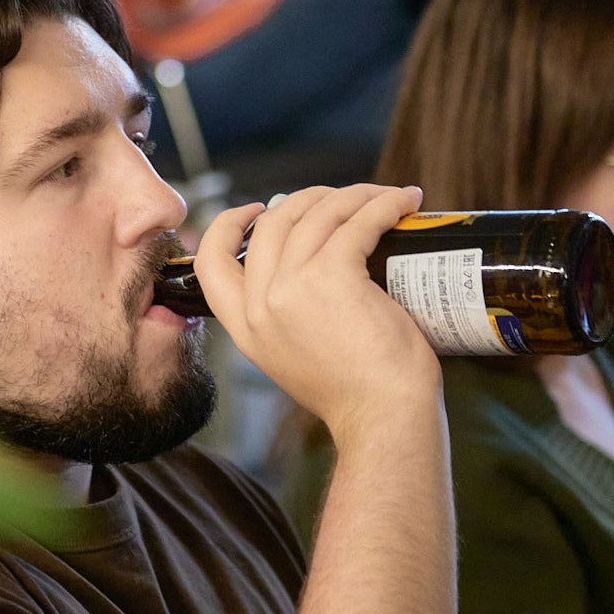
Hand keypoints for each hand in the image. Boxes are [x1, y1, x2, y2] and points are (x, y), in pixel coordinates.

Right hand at [192, 185, 439, 434]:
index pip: (211, 262)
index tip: (258, 208)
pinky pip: (357, 223)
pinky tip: (402, 202)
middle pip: (273, 223)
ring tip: (385, 197)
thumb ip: (286, 319)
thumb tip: (304, 267)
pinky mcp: (334, 276)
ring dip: (355, 195)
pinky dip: (383, 205)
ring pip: (318, 215)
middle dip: (311, 199)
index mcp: (245, 329)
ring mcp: (292, 289)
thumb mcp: (296, 359)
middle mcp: (260, 306)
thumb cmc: (358, 394)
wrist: (384, 418)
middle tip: (345, 199)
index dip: (229, 225)